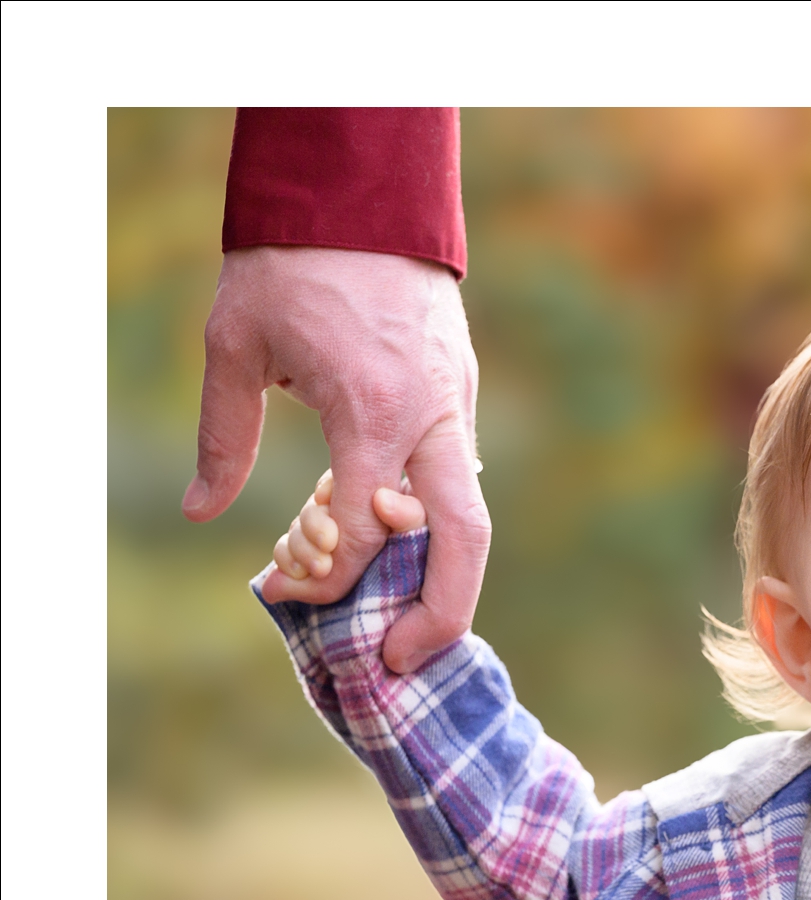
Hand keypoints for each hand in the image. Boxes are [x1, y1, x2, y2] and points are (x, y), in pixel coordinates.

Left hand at [189, 246, 487, 670]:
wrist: (360, 195)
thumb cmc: (289, 265)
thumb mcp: (234, 346)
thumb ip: (224, 437)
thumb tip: (203, 513)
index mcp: (373, 411)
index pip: (366, 529)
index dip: (327, 576)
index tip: (286, 589)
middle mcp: (430, 418)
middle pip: (463, 541)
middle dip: (441, 613)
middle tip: (403, 661)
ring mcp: (456, 407)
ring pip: (475, 518)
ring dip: (449, 581)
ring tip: (409, 625)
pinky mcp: (461, 396)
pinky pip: (459, 481)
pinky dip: (433, 526)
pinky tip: (393, 540)